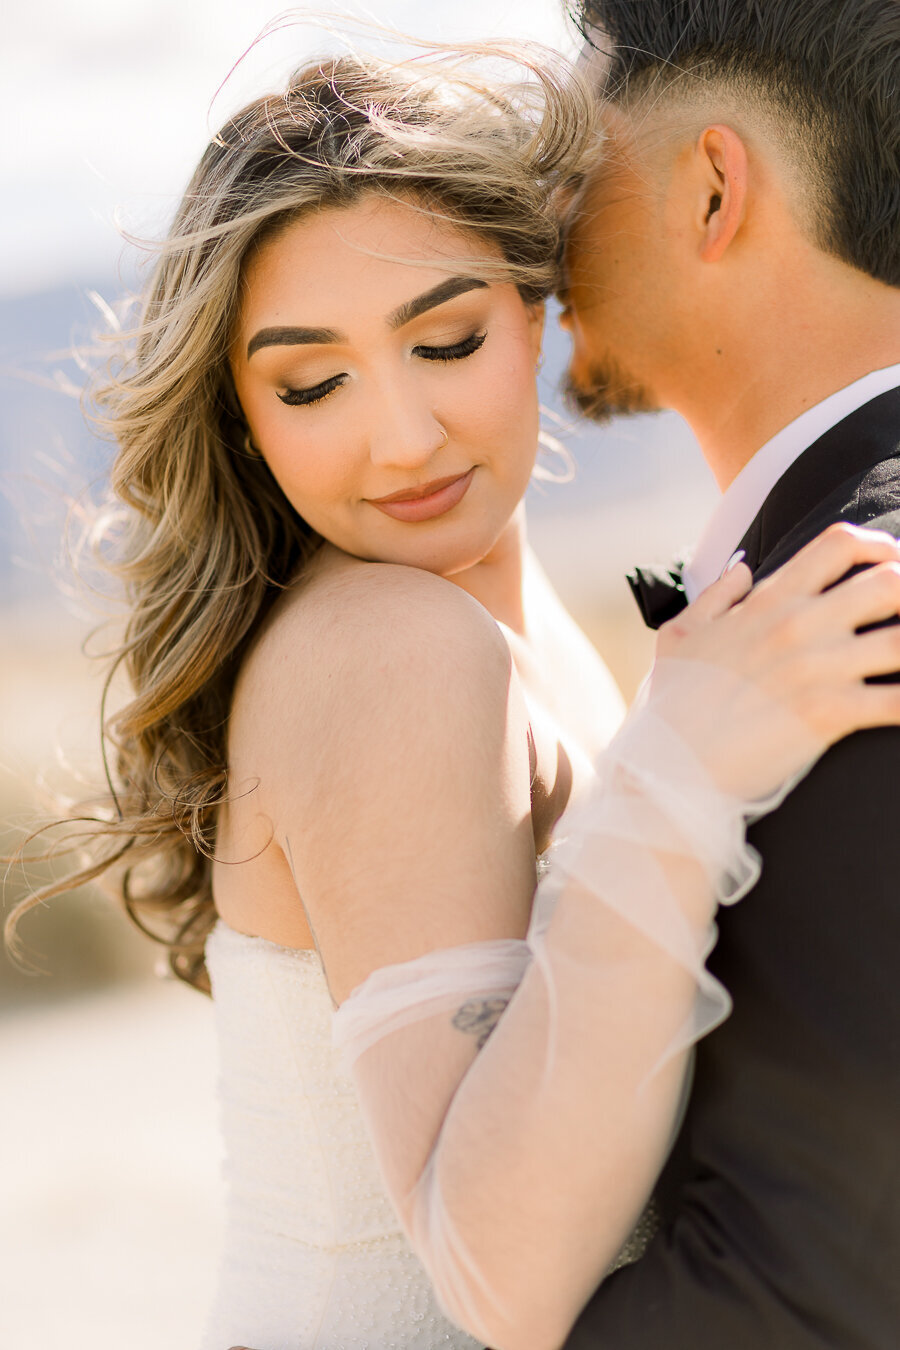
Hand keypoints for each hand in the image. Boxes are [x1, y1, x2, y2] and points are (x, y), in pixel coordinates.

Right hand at [647, 522, 899, 800]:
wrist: (669, 768)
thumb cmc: (673, 705)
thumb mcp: (679, 636)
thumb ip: (716, 596)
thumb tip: (743, 569)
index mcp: (769, 601)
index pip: (840, 544)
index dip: (880, 546)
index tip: (891, 563)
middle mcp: (799, 626)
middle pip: (889, 582)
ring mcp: (817, 670)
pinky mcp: (829, 716)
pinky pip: (895, 702)